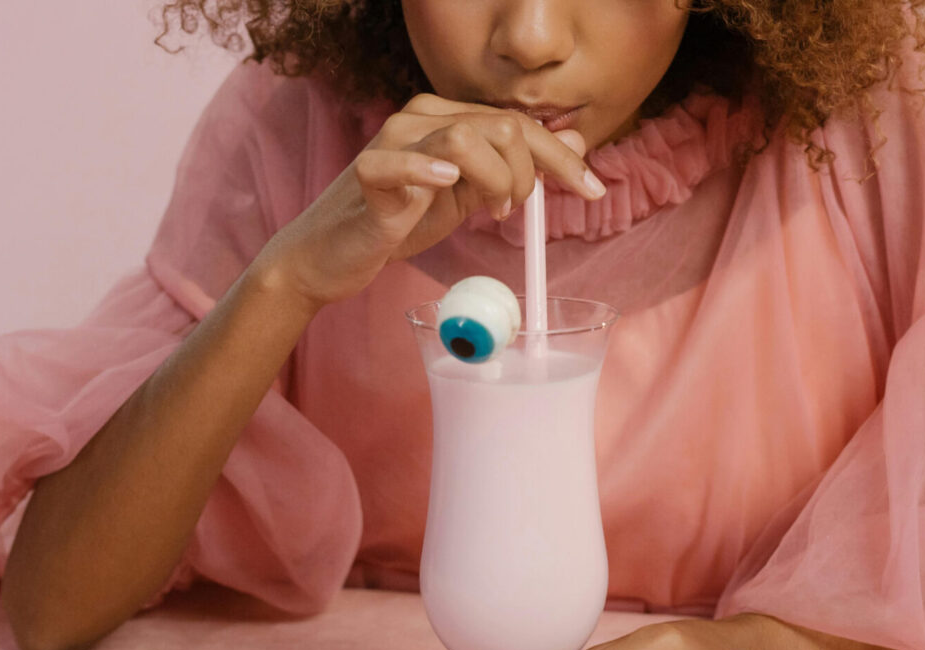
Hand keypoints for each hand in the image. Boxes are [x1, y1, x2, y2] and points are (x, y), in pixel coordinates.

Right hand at [250, 93, 604, 311]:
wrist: (331, 255)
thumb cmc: (396, 222)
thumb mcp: (467, 196)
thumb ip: (513, 170)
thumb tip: (574, 146)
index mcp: (446, 119)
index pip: (516, 122)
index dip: (561, 156)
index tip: (593, 190)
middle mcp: (420, 119)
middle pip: (502, 124)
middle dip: (530, 172)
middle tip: (515, 210)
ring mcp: (393, 142)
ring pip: (468, 136)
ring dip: (498, 179)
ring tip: (491, 210)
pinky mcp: (369, 175)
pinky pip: (400, 162)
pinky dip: (428, 171)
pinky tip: (445, 186)